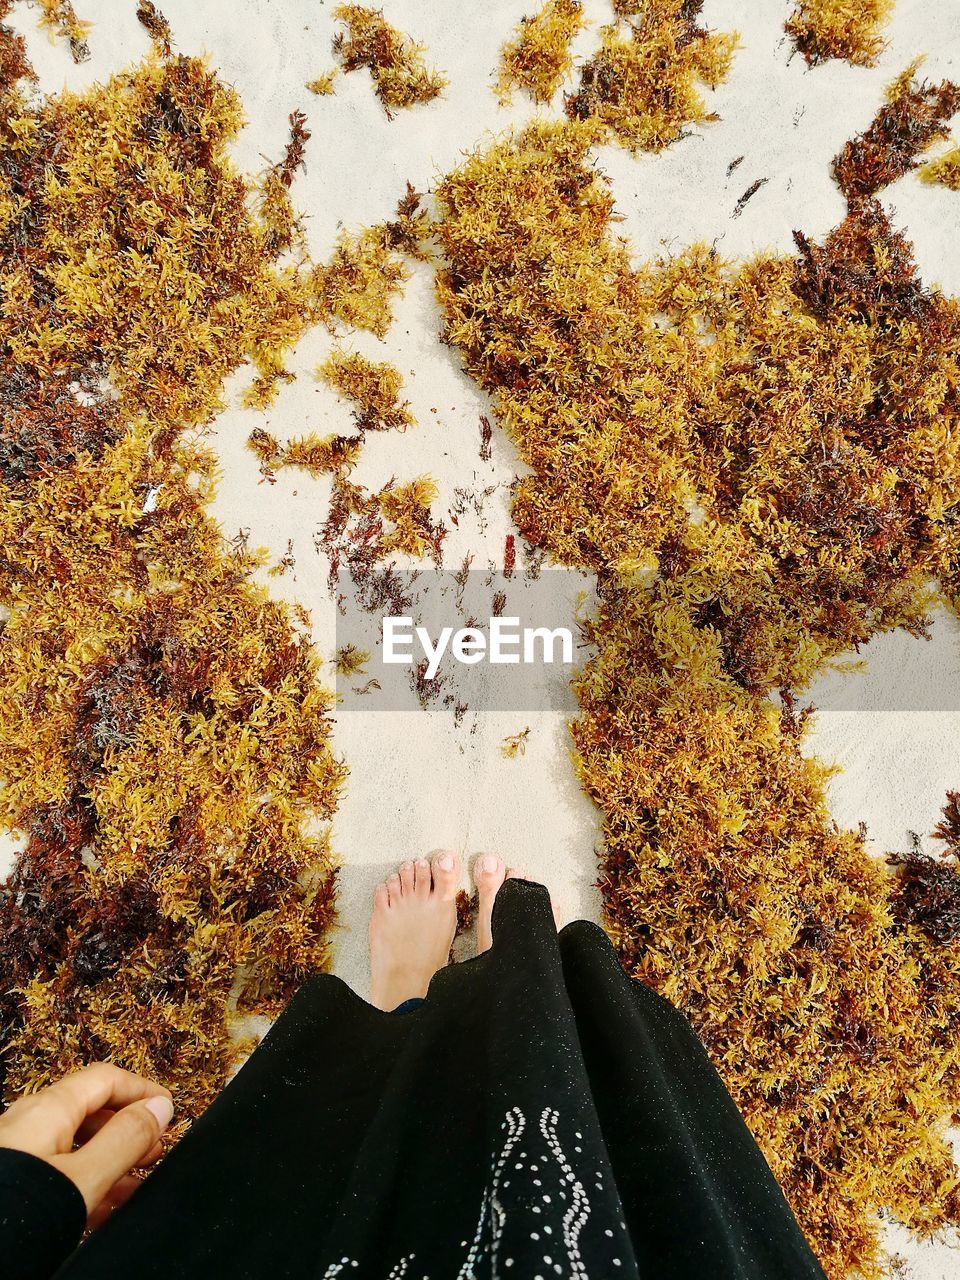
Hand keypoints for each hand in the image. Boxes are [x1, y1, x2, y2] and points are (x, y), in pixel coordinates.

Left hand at [0, 1063, 173, 1228]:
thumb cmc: (21, 1215)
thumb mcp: (85, 1179)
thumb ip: (126, 1139)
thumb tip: (160, 1106)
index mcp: (48, 1109)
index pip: (106, 1078)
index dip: (143, 1090)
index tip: (171, 1111)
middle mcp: (27, 1122)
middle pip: (88, 1108)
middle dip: (128, 1126)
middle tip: (157, 1151)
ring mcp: (14, 1153)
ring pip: (72, 1143)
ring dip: (109, 1158)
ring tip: (136, 1184)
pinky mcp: (8, 1183)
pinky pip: (53, 1168)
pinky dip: (84, 1179)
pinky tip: (101, 1208)